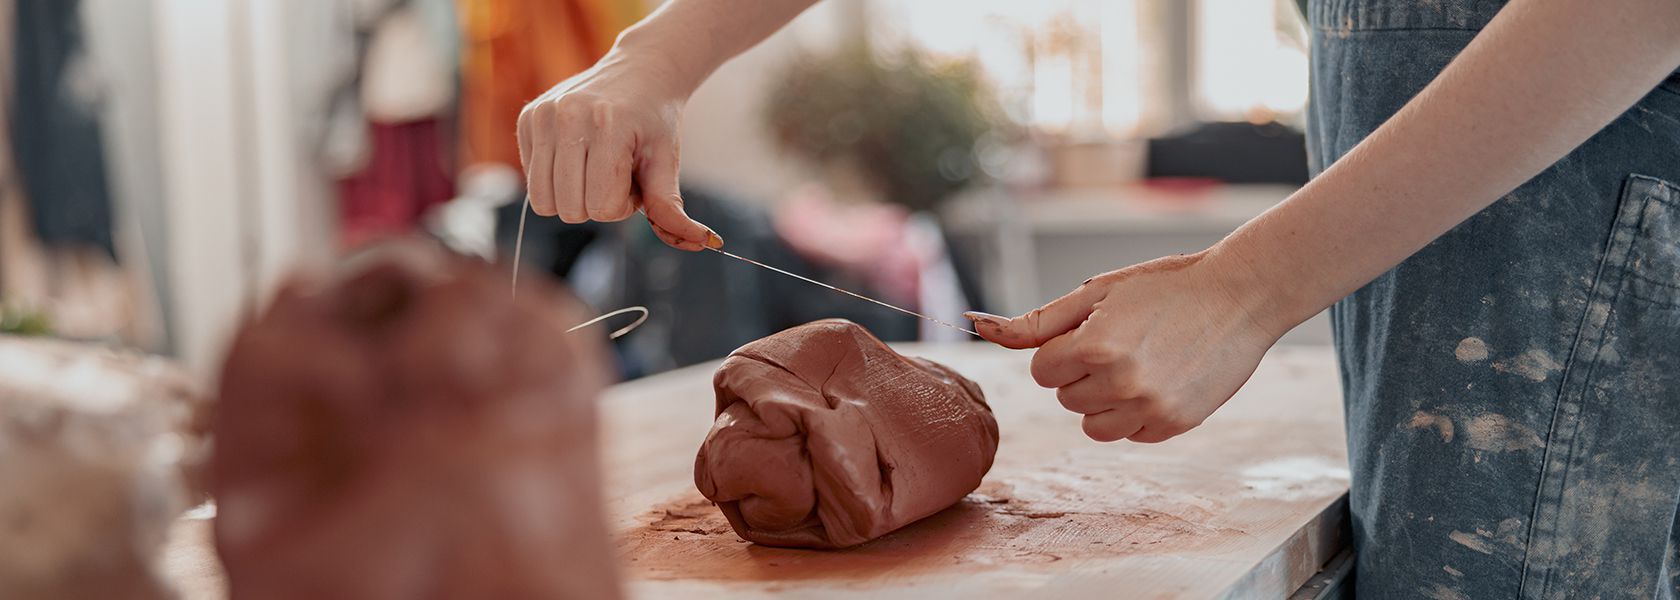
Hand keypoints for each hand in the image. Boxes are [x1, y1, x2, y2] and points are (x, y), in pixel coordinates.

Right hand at [517, 51, 722, 249]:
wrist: (640, 71)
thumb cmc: (655, 121)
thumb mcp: (666, 162)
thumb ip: (671, 208)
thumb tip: (705, 243)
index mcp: (608, 125)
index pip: (602, 208)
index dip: (623, 206)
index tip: (635, 180)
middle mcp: (568, 116)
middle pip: (570, 210)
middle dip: (597, 204)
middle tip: (616, 174)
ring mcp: (542, 115)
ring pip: (543, 201)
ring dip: (574, 196)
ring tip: (596, 167)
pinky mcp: (527, 119)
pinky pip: (532, 182)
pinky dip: (557, 180)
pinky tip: (578, 156)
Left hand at [964, 252, 1282, 442]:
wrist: (1239, 297)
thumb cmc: (1163, 287)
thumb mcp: (1096, 293)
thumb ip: (1036, 322)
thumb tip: (976, 325)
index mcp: (1095, 346)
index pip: (1042, 372)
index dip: (1063, 350)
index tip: (1094, 331)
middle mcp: (1121, 382)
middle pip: (1066, 398)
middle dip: (1083, 373)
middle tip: (1124, 342)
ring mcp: (1150, 408)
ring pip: (1093, 426)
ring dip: (1104, 400)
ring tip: (1139, 365)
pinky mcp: (1176, 425)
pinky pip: (1130, 435)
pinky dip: (1136, 414)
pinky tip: (1161, 380)